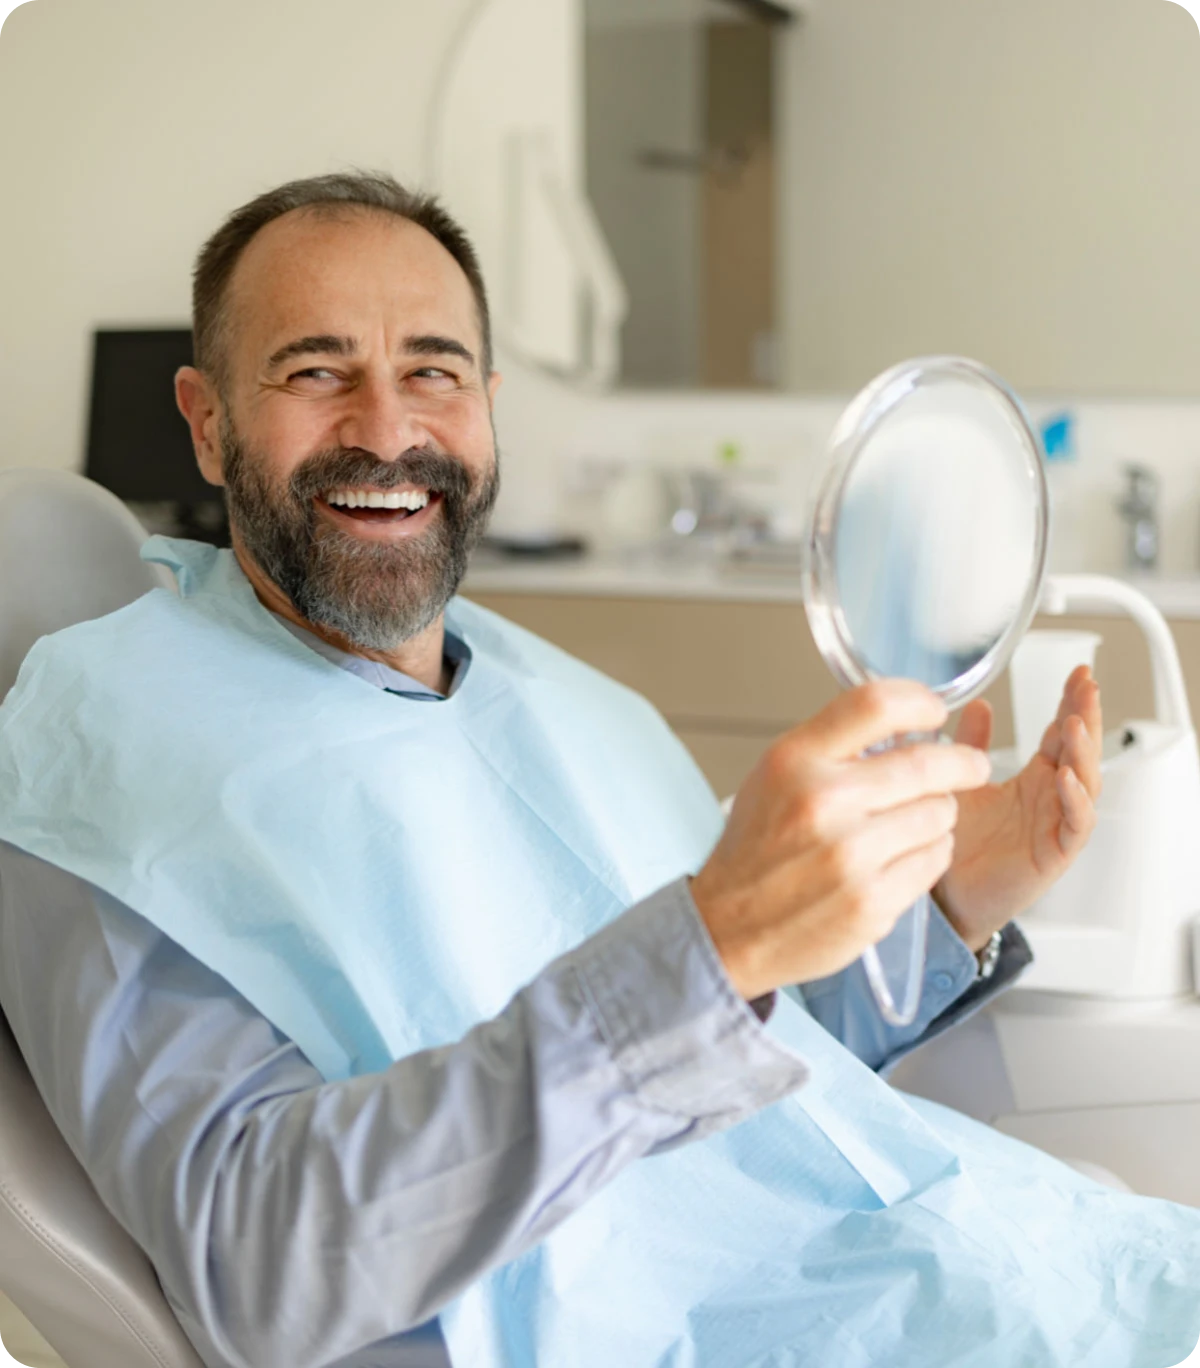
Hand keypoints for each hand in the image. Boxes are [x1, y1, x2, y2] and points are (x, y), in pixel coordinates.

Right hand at [691, 680, 991, 1000]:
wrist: (729, 928)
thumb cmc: (755, 850)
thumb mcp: (775, 776)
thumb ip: (834, 746)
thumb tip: (905, 724)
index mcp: (795, 761)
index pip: (877, 704)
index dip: (920, 702)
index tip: (935, 711)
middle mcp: (823, 802)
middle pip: (928, 763)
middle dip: (962, 763)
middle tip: (972, 766)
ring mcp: (850, 855)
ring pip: (940, 814)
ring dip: (937, 814)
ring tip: (912, 822)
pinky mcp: (872, 901)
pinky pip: (935, 859)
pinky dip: (929, 854)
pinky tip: (902, 856)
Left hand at [934, 665, 1102, 950]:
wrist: (946, 897)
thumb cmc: (957, 844)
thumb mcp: (961, 783)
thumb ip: (970, 745)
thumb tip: (979, 704)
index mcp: (1033, 779)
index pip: (1061, 734)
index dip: (1072, 703)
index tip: (1080, 674)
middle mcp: (1050, 798)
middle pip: (1080, 752)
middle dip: (1086, 717)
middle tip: (1087, 687)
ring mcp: (1056, 825)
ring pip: (1085, 784)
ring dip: (1082, 753)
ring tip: (1073, 725)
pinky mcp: (1054, 854)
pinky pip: (1076, 825)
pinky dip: (1076, 801)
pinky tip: (1068, 779)